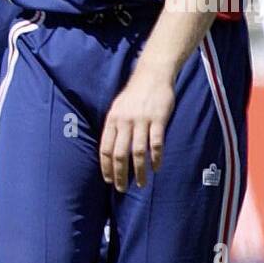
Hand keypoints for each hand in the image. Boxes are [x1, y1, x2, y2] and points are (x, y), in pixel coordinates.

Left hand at [99, 66, 175, 191]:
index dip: (105, 167)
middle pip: (119, 154)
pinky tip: (156, 168)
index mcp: (112, 120)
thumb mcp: (117, 108)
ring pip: (137, 152)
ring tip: (140, 184)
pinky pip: (156, 143)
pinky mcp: (158, 119)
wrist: (152, 74)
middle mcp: (124, 122)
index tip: (108, 180)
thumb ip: (114, 127)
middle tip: (122, 188)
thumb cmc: (134, 94)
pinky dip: (156, 158)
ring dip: (138, 171)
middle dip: (119, 174)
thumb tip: (110, 150)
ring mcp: (141, 120)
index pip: (105, 148)